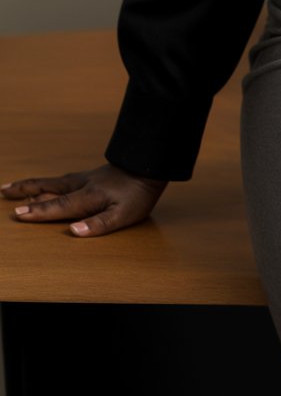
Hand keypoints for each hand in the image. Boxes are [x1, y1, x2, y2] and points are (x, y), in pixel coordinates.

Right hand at [2, 165, 169, 236]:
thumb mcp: (125, 214)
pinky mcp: (92, 175)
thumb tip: (73, 232)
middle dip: (26, 193)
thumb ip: (99, 224)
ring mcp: (86, 178)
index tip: (18, 214)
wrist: (151, 164)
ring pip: (54, 182)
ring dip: (33, 185)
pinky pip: (63, 179)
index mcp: (89, 197)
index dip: (39, 212)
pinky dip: (49, 182)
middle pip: (49, 189)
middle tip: (4, 192)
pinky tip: (47, 185)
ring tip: (15, 188)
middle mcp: (82, 186)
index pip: (59, 207)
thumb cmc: (139, 193)